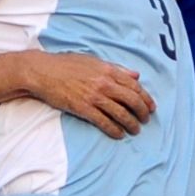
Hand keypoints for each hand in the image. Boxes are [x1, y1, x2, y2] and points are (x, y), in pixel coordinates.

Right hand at [22, 50, 154, 137]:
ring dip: (131, 124)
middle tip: (145, 120)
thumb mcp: (94, 61)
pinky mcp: (83, 108)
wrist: (43, 72)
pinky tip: (118, 134)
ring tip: (135, 130)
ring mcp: (94, 97)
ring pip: (120, 114)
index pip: (135, 86)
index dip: (146, 98)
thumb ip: (116, 68)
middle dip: (142, 112)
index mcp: (108, 70)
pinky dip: (114, 130)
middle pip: (132, 100)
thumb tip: (136, 75)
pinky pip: (104, 122)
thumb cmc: (66, 64)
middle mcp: (104, 83)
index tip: (151, 107)